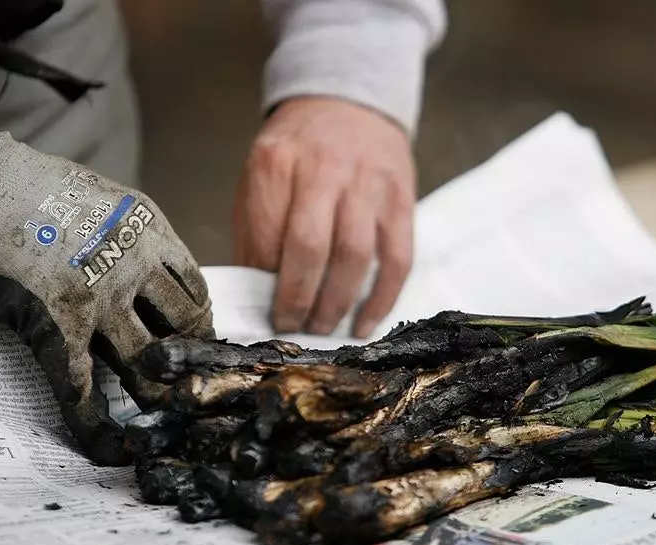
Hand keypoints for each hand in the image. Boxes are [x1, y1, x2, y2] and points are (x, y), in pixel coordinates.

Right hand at [0, 94, 213, 464]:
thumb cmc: (32, 189)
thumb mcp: (106, 201)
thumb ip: (133, 237)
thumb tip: (149, 271)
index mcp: (152, 233)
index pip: (195, 290)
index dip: (199, 324)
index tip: (195, 342)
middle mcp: (135, 267)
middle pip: (185, 328)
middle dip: (188, 360)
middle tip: (184, 383)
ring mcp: (98, 299)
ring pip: (149, 362)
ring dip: (156, 392)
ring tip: (159, 414)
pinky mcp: (57, 327)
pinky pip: (83, 386)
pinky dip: (96, 422)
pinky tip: (108, 444)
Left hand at [233, 97, 415, 337]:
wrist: (348, 104)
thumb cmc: (298, 152)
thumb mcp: (261, 174)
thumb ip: (256, 228)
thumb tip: (256, 292)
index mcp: (276, 163)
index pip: (265, 235)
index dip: (264, 282)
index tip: (262, 310)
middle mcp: (324, 170)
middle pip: (310, 248)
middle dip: (298, 299)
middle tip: (291, 328)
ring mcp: (367, 185)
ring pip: (354, 257)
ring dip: (336, 304)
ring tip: (322, 329)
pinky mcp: (399, 201)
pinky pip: (396, 260)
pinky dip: (381, 299)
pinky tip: (363, 324)